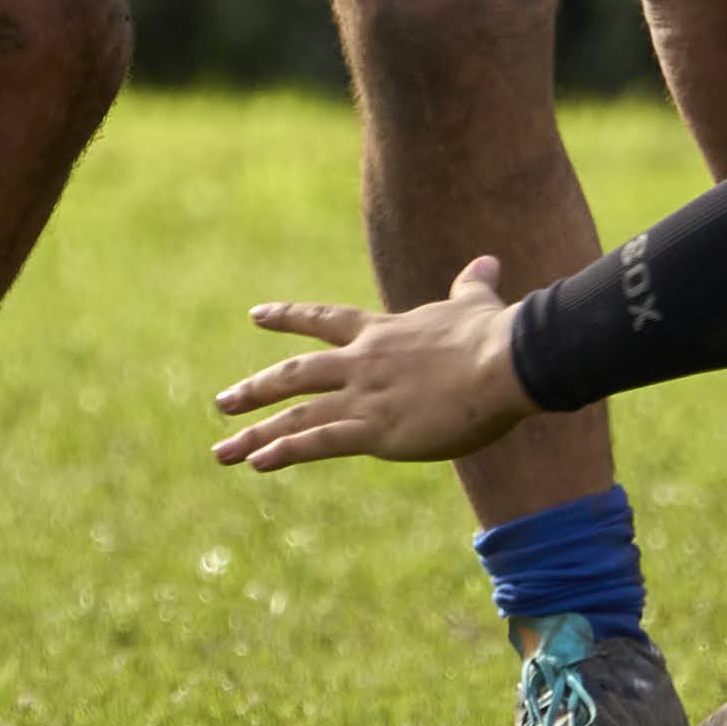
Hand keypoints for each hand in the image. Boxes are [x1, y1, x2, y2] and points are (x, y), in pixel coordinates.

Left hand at [209, 253, 537, 468]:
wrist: (505, 362)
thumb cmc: (495, 335)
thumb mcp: (475, 305)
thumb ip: (470, 287)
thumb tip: (486, 262)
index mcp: (382, 333)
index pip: (323, 321)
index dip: (288, 317)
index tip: (256, 316)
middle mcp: (361, 363)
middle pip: (294, 375)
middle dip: (254, 390)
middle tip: (221, 403)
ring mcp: (365, 398)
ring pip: (296, 415)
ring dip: (256, 434)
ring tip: (222, 450)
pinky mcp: (377, 431)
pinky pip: (319, 443)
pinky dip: (285, 452)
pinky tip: (257, 463)